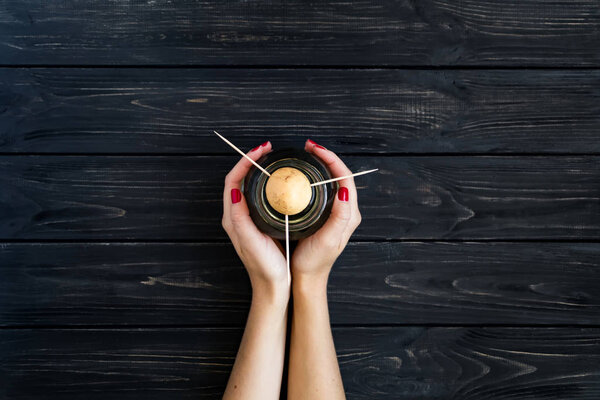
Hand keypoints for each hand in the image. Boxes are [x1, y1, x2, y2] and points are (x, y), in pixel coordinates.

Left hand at [222, 141, 288, 299]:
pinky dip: (266, 182)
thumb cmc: (265, 268)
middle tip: (268, 150)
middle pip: (239, 179)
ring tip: (273, 160)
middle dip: (251, 161)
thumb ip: (241, 219)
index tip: (261, 151)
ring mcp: (247, 218)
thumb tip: (235, 192)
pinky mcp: (258, 222)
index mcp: (233, 218)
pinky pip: (259, 195)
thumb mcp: (252, 242)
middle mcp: (237, 215)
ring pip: (249, 186)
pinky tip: (280, 181)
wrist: (273, 287)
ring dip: (258, 170)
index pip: (233, 181)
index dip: (245, 162)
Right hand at [291, 140, 361, 284]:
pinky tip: (303, 174)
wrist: (307, 278)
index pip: (345, 177)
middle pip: (339, 175)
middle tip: (308, 147)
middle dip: (326, 158)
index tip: (315, 150)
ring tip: (306, 155)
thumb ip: (339, 216)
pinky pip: (323, 189)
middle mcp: (345, 210)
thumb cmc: (315, 262)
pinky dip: (315, 177)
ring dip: (321, 165)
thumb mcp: (328, 239)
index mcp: (349, 213)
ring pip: (331, 180)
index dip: (332, 160)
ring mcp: (336, 212)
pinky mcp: (326, 215)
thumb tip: (345, 190)